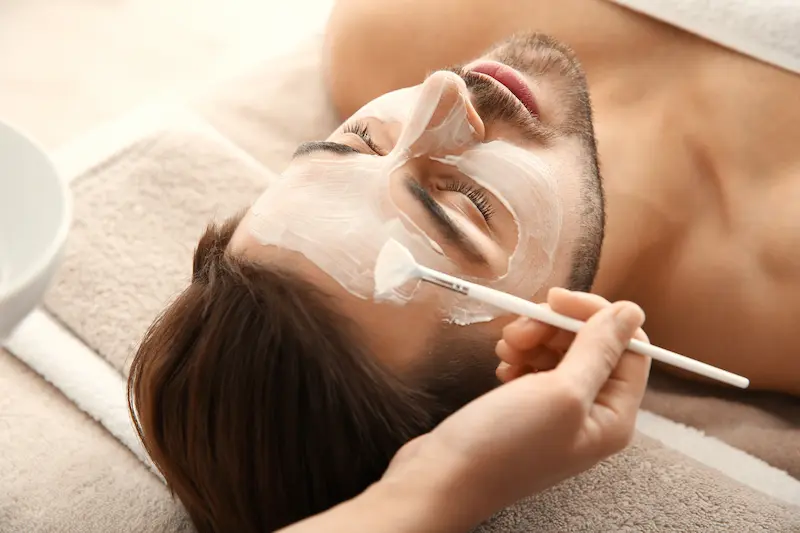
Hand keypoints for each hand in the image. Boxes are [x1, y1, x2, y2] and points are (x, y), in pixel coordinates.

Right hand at [382, 288, 650, 527]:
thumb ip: (599, 350)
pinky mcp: (528, 408)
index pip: (628, 346)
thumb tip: (632, 311)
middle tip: (520, 329)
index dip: (596, 315)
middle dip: (556, 327)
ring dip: (534, 339)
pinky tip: (502, 365)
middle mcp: (592, 414)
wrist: (443, 477)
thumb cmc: (505, 444)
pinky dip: (520, 356)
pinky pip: (536, 366)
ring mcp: (558, 412)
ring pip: (560, 351)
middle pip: (592, 345)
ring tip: (506, 350)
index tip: (555, 299)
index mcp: (614, 416)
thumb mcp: (560, 392)